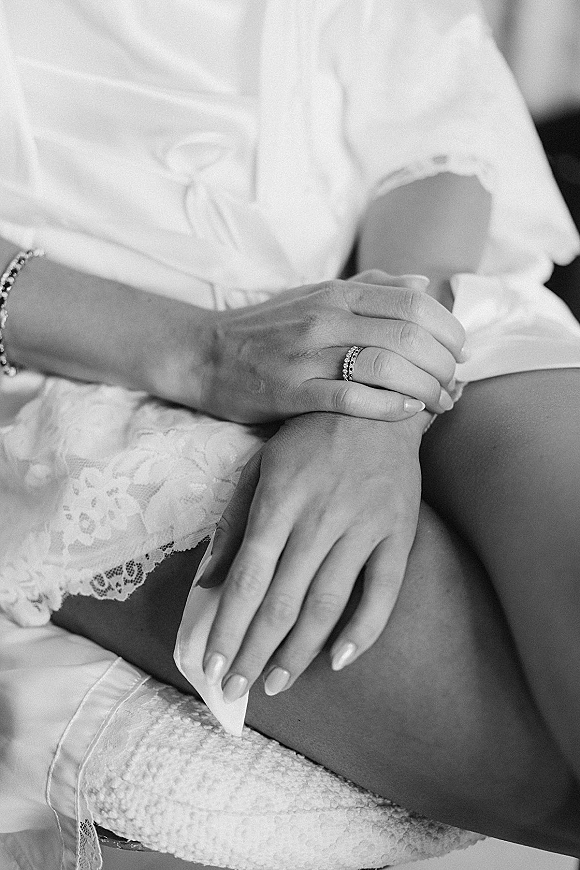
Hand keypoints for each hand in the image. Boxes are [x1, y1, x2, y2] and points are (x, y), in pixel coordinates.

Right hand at [195, 271, 465, 423]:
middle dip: (444, 364)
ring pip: (386, 366)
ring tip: (440, 403)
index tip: (458, 352)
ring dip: (425, 388)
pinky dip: (389, 406)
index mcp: (336, 293)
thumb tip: (421, 286)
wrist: (206, 354)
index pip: (413, 305)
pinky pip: (350, 398)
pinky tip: (408, 411)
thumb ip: (370, 288)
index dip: (448, 330)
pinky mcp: (290, 392)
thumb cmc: (268, 328)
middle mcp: (325, 318)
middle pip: (408, 336)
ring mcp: (307, 355)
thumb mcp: (316, 295)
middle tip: (454, 383)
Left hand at [195, 412, 423, 700]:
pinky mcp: (399, 532)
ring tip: (276, 683)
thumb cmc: (307, 439)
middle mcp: (319, 518)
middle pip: (282, 601)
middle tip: (235, 691)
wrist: (376, 402)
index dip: (227, 627)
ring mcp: (363, 527)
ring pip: (327, 604)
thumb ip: (233, 524)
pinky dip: (362, 630)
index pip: (246, 579)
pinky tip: (338, 660)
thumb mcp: (260, 467)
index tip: (211, 666)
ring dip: (299, 651)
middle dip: (254, 651)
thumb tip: (205, 584)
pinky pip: (384, 591)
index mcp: (279, 501)